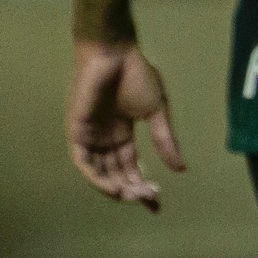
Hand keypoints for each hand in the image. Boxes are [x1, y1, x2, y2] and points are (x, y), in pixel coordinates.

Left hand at [67, 40, 183, 211]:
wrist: (115, 53)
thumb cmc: (136, 75)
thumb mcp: (157, 112)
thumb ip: (165, 141)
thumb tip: (180, 169)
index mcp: (122, 134)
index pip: (131, 167)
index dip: (143, 186)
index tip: (156, 204)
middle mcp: (104, 139)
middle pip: (116, 174)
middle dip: (133, 190)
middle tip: (150, 199)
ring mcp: (90, 136)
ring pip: (99, 173)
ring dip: (116, 188)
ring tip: (135, 196)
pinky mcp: (77, 131)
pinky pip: (83, 162)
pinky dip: (97, 178)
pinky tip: (115, 188)